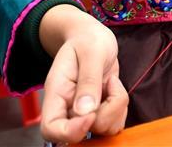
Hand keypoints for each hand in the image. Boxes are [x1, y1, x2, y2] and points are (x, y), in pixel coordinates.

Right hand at [40, 8, 127, 143]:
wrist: (93, 38)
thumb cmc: (88, 40)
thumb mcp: (91, 52)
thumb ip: (89, 80)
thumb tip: (86, 112)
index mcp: (56, 92)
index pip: (51, 129)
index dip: (72, 131)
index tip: (91, 113)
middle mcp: (67, 107)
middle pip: (81, 134)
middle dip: (105, 112)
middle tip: (110, 83)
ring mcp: (84, 113)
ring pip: (102, 130)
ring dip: (116, 108)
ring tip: (112, 82)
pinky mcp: (100, 112)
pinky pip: (114, 124)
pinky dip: (121, 109)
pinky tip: (115, 89)